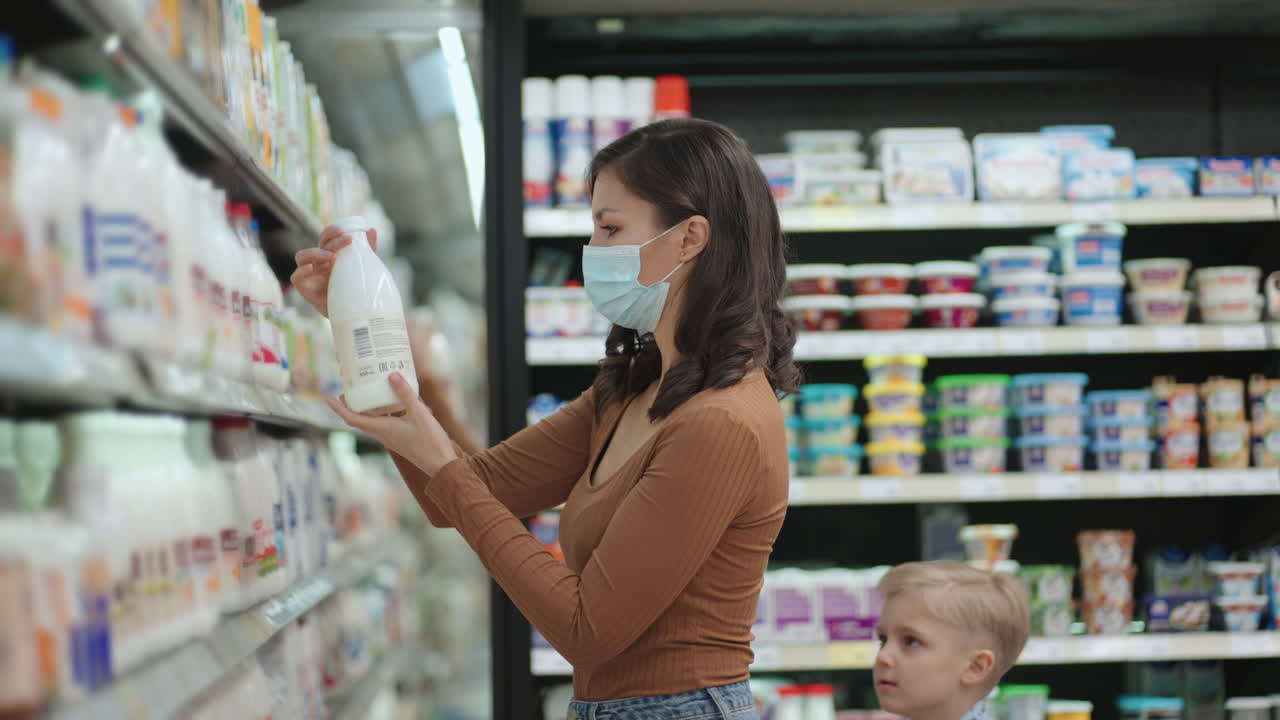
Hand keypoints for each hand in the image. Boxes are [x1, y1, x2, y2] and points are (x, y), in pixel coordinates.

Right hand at [290, 225, 378, 317]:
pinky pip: (296, 277)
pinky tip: (312, 268)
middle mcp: (318, 262)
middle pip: (318, 245)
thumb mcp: (361, 269)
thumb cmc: (354, 290)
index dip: (331, 232)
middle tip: (347, 240)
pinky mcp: (304, 288)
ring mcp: (309, 274)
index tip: (344, 231)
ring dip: (316, 253)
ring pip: (302, 256)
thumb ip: (366, 251)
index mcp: (329, 255)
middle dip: (332, 241)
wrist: (351, 315)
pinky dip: (302, 271)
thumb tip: (371, 230)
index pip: (326, 238)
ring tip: (332, 257)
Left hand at [326, 371, 458, 476]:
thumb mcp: (419, 413)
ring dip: (365, 409)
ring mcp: (390, 437)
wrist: (441, 465)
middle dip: (349, 405)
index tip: (328, 397)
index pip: (352, 418)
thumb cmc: (430, 441)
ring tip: (367, 392)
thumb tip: (391, 375)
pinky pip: (383, 423)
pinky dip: (380, 412)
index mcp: (382, 429)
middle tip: (348, 389)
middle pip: (358, 419)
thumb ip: (405, 394)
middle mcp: (382, 434)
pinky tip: (391, 402)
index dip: (338, 408)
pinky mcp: (398, 438)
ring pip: (371, 422)